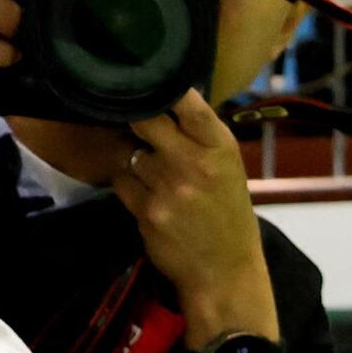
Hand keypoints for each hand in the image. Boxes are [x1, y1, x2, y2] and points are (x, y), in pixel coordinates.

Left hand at [108, 87, 276, 344]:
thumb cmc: (228, 214)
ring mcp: (168, 188)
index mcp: (220, 148)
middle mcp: (194, 163)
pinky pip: (122, 183)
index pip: (187, 103)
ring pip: (130, 154)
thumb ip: (200, 137)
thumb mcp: (228, 169)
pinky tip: (148, 199)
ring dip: (135, 161)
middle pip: (145, 120)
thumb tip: (163, 99)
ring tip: (155, 176)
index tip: (152, 81)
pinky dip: (130, 188)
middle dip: (138, 121)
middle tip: (139, 126)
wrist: (225, 271)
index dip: (166, 88)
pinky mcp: (147, 211)